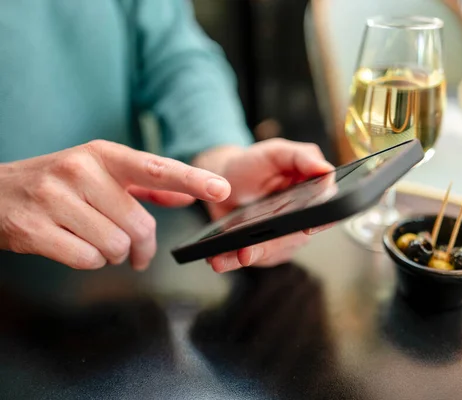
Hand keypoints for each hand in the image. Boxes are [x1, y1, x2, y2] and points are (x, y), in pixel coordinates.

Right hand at [0, 140, 230, 270]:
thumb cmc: (55, 184)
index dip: (192, 179)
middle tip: (133, 250)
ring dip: (113, 254)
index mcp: (102, 154)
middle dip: (141, 245)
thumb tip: (185, 193)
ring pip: (115, 245)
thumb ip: (145, 183)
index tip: (223, 189)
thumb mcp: (99, 171)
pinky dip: (88, 261)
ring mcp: (54, 198)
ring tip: (96, 241)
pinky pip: (86, 259)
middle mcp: (79, 170)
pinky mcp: (34, 228)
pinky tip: (75, 247)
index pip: (156, 168)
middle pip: (139, 224)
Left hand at [195, 139, 334, 272]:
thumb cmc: (253, 164)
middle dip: (274, 245)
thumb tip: (326, 170)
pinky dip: (234, 260)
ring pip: (273, 253)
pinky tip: (222, 259)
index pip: (327, 213)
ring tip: (236, 253)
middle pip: (295, 239)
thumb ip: (304, 157)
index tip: (305, 228)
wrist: (223, 178)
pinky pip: (251, 259)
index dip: (320, 222)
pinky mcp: (262, 251)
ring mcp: (281, 239)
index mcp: (312, 196)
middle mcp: (301, 221)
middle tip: (252, 247)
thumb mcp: (278, 152)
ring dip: (252, 255)